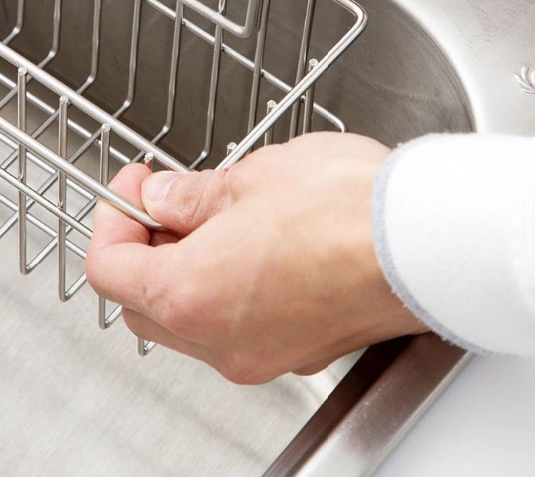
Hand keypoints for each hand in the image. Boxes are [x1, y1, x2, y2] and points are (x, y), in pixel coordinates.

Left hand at [85, 133, 426, 383]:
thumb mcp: (245, 179)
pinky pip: (235, 329)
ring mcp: (261, 355)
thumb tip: (159, 198)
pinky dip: (223, 290)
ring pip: (187, 323)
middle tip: (162, 200)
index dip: (111, 218)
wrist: (425, 243)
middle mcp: (220, 341)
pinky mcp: (299, 352)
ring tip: (209, 216)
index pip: (108, 271)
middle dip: (141, 248)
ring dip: (182, 270)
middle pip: (140, 305)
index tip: (132, 186)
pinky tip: (248, 244)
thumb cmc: (343, 208)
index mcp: (190, 294)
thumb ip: (187, 196)